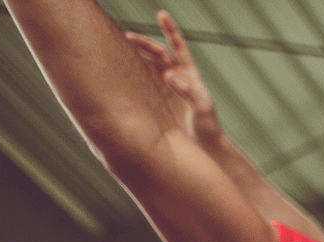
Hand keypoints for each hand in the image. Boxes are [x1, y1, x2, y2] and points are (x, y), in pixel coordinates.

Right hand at [124, 11, 222, 144]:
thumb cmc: (208, 126)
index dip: (170, 30)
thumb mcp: (201, 107)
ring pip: (147, 66)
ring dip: (134, 58)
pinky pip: (142, 83)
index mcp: (190, 75)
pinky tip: (117, 74)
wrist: (205, 147)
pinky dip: (131, 76)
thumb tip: (169, 75)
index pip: (179, 47)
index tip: (162, 14)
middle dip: (142, 43)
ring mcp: (165, 88)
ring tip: (116, 51)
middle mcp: (177, 77)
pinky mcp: (157, 100)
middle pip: (157, 53)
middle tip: (125, 36)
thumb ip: (188, 91)